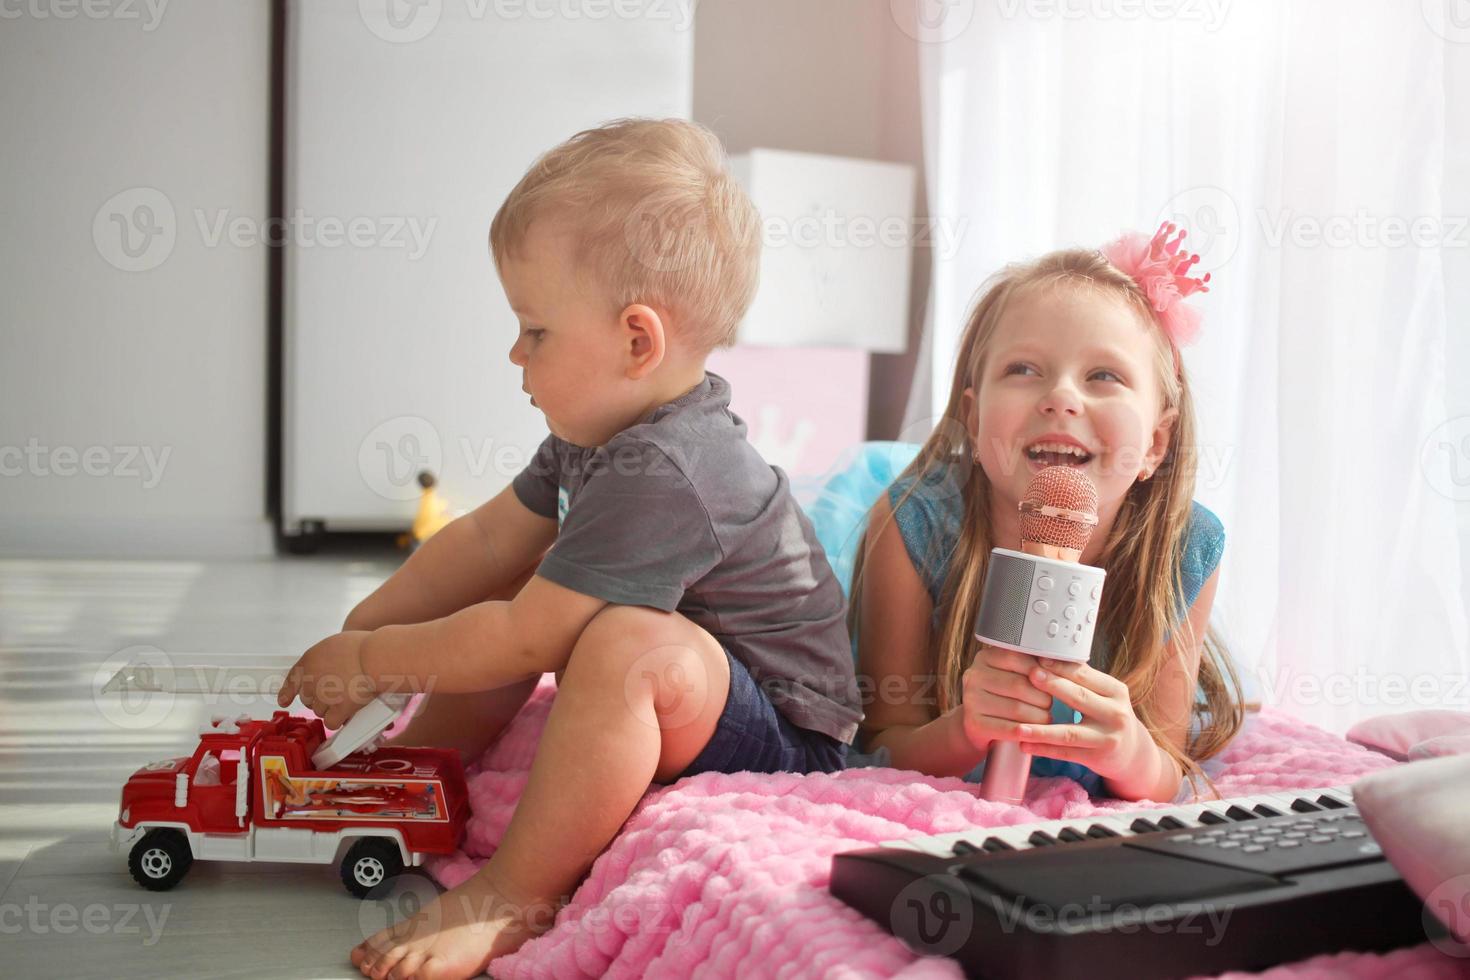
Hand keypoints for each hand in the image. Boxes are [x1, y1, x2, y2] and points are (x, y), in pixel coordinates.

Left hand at [276, 630, 377, 729]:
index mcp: (309, 661)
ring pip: (320, 711)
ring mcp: (323, 696)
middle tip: (337, 691)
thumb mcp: (335, 644)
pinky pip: (331, 722)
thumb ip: (325, 658)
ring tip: (348, 697)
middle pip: (308, 698)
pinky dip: (339, 720)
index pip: (292, 680)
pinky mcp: (337, 709)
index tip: (284, 700)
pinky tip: (346, 713)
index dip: (287, 693)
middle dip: (320, 697)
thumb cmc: (363, 647)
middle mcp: (311, 680)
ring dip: (331, 708)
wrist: (375, 657)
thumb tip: (328, 666)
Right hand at [959, 644, 1054, 751]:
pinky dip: (1025, 731)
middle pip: (1019, 685)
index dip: (1039, 671)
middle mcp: (974, 676)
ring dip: (1038, 717)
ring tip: (1046, 718)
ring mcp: (971, 700)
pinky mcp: (973, 723)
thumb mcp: (1012, 674)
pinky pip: (1007, 728)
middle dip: (1042, 697)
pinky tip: (1035, 732)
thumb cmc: (1004, 696)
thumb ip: (1030, 666)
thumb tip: (1057, 661)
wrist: (979, 724)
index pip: (1017, 658)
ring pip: (1016, 708)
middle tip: (1050, 704)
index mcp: (985, 658)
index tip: (1052, 681)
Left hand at [1011, 656, 1151, 780]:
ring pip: (1069, 733)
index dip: (1061, 666)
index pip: (1086, 675)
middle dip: (1053, 686)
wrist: (1131, 752)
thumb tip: (1047, 655)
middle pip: (1079, 697)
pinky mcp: (1097, 758)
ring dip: (1040, 730)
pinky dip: (1043, 750)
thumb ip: (1082, 679)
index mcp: (1116, 691)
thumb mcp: (1105, 695)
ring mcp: (1107, 738)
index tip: (1039, 659)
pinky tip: (1023, 745)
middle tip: (1030, 676)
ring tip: (1017, 727)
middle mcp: (1115, 714)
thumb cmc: (1108, 715)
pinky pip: (1065, 753)